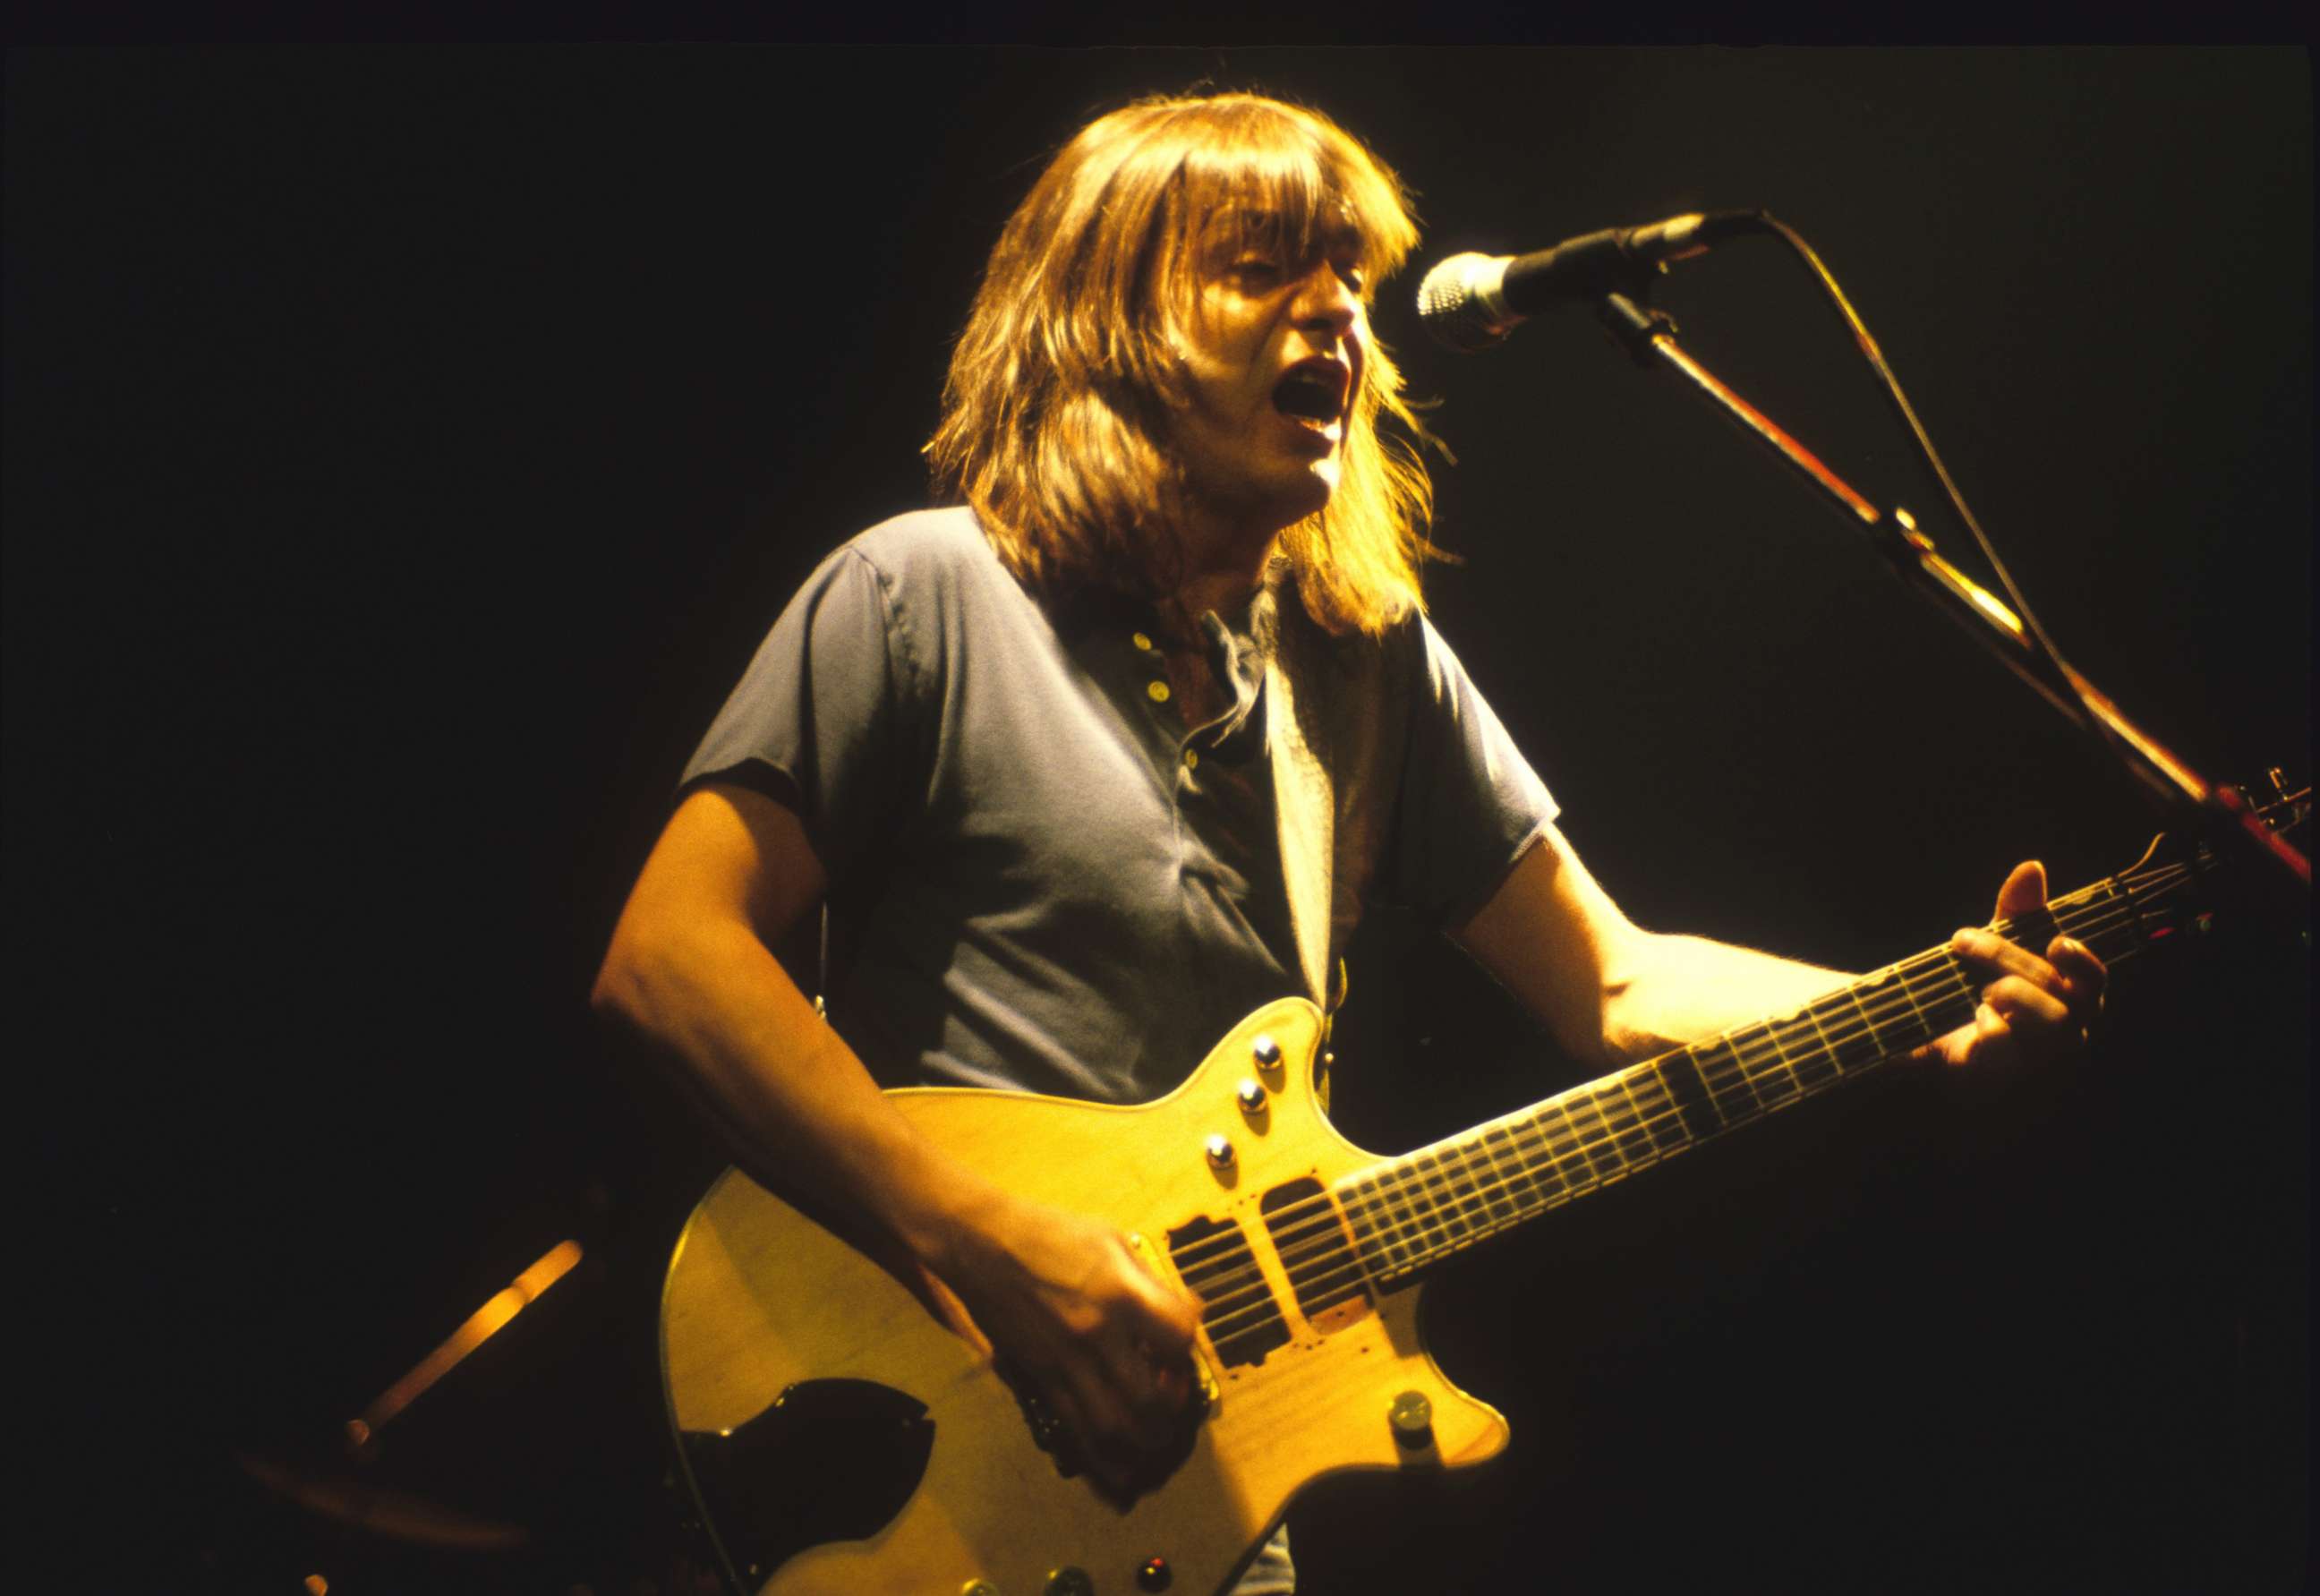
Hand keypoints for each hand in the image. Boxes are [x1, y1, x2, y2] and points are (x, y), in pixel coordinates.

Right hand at [932, 1188, 1203, 1499]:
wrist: (983, 1244)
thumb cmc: (1051, 1233)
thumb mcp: (1112, 1240)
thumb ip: (1151, 1281)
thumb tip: (1189, 1312)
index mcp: (1119, 1291)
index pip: (1178, 1335)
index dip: (1189, 1346)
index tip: (1179, 1346)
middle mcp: (1095, 1333)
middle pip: (1151, 1398)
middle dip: (1173, 1407)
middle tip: (1171, 1393)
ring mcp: (1065, 1361)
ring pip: (1114, 1428)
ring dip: (1143, 1439)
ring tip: (1151, 1425)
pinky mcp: (1041, 1379)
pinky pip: (1076, 1430)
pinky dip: (1104, 1456)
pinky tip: (1120, 1459)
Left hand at [1917, 860, 2106, 1067]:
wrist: (1937, 1040)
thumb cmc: (1983, 991)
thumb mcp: (1996, 946)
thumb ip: (2016, 912)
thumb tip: (2032, 867)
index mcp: (2071, 995)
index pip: (2094, 977)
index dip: (2081, 959)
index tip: (2056, 942)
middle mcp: (2068, 1028)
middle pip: (2065, 991)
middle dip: (2011, 957)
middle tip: (1964, 941)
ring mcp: (2043, 1055)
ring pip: (2055, 1022)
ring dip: (2015, 994)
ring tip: (1982, 988)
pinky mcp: (2009, 1073)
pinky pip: (2011, 1047)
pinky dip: (1991, 1025)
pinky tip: (1975, 1017)